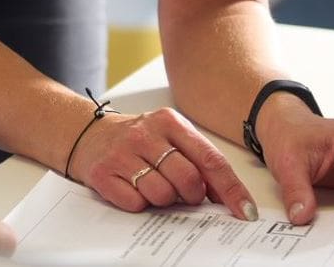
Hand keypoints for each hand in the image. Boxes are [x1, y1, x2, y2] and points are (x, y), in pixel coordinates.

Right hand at [70, 106, 258, 221]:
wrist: (89, 134)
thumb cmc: (138, 140)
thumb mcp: (169, 138)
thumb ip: (197, 160)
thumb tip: (228, 196)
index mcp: (169, 122)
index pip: (209, 159)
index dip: (230, 189)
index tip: (244, 211)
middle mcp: (146, 134)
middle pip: (188, 180)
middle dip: (191, 196)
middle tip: (183, 193)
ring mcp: (123, 152)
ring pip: (162, 195)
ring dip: (163, 200)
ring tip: (152, 184)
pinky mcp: (104, 173)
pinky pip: (135, 204)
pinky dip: (139, 203)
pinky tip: (133, 187)